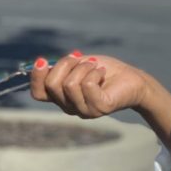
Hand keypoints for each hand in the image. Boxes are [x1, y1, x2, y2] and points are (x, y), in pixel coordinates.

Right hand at [30, 51, 149, 118]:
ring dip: (84, 67)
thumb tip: (40, 65)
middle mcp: (70, 107)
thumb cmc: (105, 70)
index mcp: (62, 98)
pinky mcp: (99, 108)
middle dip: (66, 64)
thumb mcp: (79, 65)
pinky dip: (94, 72)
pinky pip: (87, 85)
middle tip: (83, 60)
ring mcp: (84, 110)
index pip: (38, 93)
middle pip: (52, 85)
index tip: (43, 60)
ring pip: (69, 84)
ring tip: (96, 67)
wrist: (133, 79)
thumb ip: (61, 68)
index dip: (37, 76)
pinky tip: (102, 73)